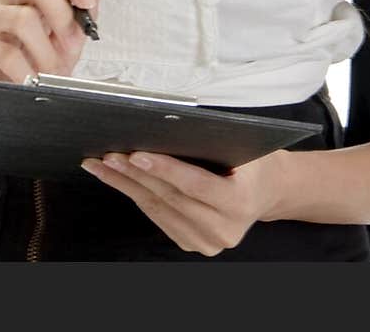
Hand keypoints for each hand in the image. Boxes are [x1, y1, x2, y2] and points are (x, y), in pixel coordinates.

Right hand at [0, 0, 100, 83]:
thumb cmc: (29, 66)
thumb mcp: (62, 43)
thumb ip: (79, 16)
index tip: (86, 2)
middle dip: (61, 15)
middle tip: (70, 46)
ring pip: (22, 18)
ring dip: (46, 53)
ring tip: (50, 73)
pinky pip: (4, 53)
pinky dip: (26, 71)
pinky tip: (30, 81)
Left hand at [80, 149, 280, 255]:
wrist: (266, 190)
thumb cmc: (253, 161)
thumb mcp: (243, 146)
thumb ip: (211, 143)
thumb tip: (165, 126)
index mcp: (239, 203)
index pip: (195, 185)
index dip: (165, 169)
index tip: (136, 154)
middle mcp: (223, 230)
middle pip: (170, 198)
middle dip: (136, 175)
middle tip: (109, 155)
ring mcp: (206, 242)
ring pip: (158, 209)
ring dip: (126, 185)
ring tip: (102, 165)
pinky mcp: (192, 244)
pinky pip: (158, 217)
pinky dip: (135, 196)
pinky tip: (117, 179)